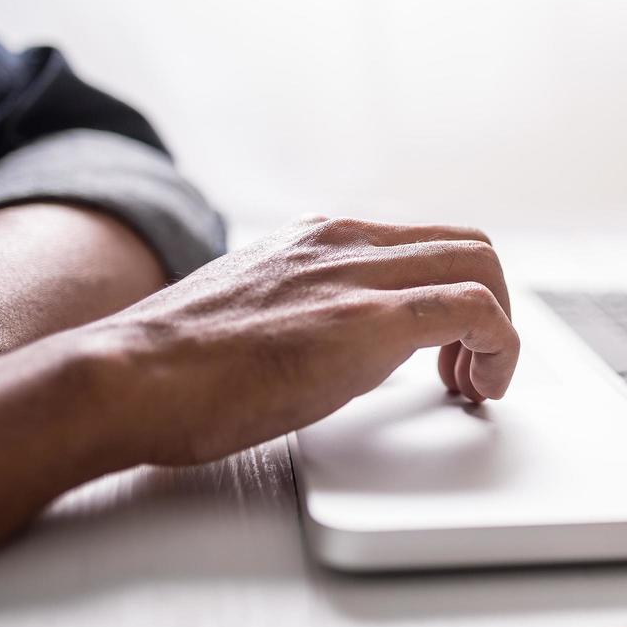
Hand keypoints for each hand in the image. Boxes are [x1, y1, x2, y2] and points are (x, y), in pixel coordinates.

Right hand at [87, 215, 519, 464]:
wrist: (126, 378)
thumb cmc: (174, 365)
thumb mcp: (258, 311)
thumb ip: (310, 306)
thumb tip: (345, 338)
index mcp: (320, 237)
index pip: (426, 241)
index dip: (457, 293)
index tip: (450, 349)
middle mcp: (346, 241)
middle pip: (470, 245)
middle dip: (492, 307)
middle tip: (472, 369)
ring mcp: (358, 275)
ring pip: (482, 266)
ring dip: (499, 329)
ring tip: (474, 385)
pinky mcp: (368, 319)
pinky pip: (474, 310)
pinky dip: (499, 347)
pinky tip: (477, 388)